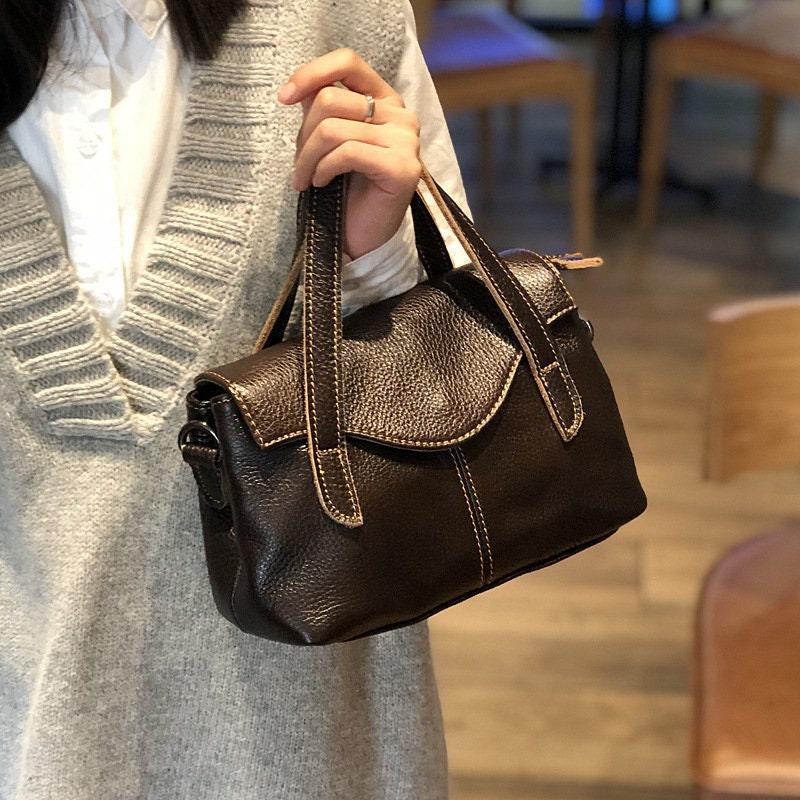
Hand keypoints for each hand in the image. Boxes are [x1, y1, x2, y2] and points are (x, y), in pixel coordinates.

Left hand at [277, 48, 421, 259]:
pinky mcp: (402, 168)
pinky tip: (320, 183)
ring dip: (307, 157)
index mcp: (386, 100)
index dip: (311, 73)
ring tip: (304, 178)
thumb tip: (299, 89)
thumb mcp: (330, 143)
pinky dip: (323, 168)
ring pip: (333, 128)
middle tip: (299, 164)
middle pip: (331, 98)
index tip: (284, 98)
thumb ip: (321, 110)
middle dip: (303, 134)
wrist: (363, 238)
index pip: (348, 62)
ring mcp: (406, 141)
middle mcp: (401, 115)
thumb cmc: (347, 191)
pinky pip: (346, 152)